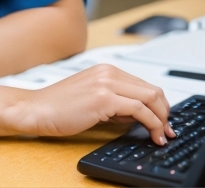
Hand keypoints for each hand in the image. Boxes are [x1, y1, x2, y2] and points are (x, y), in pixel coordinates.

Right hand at [4, 64, 174, 145]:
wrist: (38, 109)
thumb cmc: (60, 106)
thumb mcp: (93, 98)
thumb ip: (116, 102)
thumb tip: (139, 114)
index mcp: (105, 69)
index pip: (144, 84)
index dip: (159, 104)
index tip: (162, 120)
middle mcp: (107, 72)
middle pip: (152, 89)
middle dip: (164, 112)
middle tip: (166, 130)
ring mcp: (106, 83)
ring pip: (150, 97)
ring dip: (161, 119)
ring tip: (160, 135)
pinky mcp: (103, 98)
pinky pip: (139, 109)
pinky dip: (151, 123)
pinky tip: (151, 134)